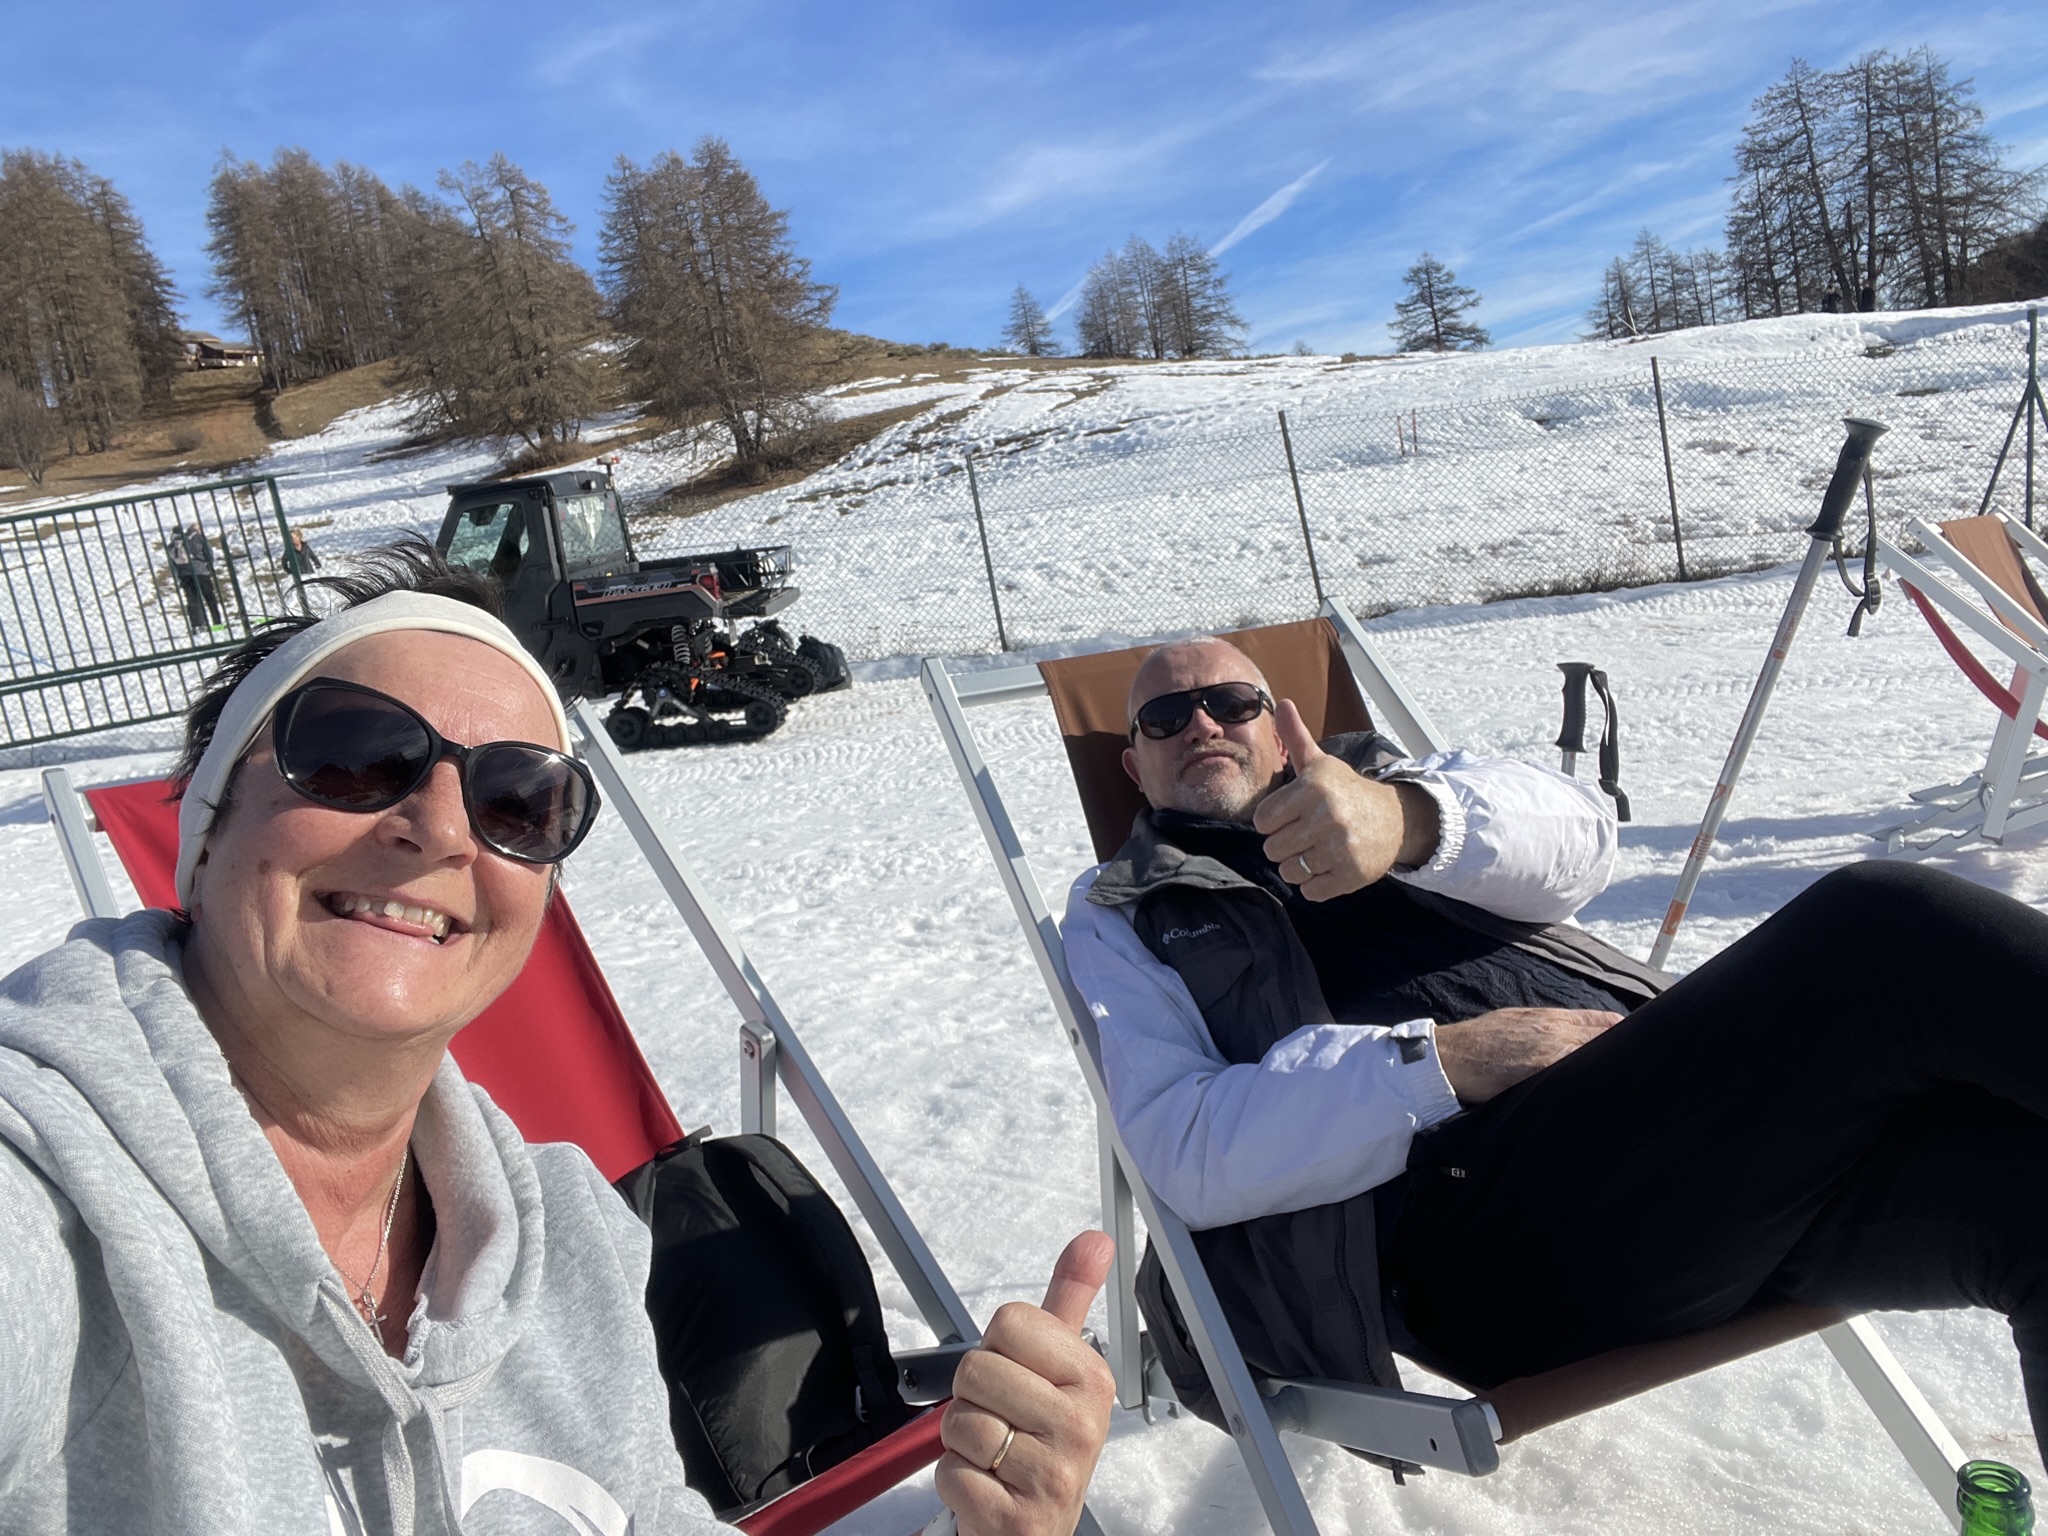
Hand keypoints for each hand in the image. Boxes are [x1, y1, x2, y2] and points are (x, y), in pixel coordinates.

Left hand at [936, 1232, 1115, 1535]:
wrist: (1034, 1528)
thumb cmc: (1040, 1444)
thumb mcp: (1058, 1368)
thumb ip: (1070, 1299)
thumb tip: (1094, 1241)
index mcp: (1090, 1378)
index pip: (1008, 1323)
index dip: (997, 1351)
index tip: (1018, 1380)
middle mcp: (1081, 1426)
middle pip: (976, 1370)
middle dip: (973, 1398)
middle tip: (1004, 1422)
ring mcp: (1053, 1474)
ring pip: (959, 1422)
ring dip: (961, 1443)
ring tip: (996, 1457)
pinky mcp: (1019, 1517)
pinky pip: (951, 1474)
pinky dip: (955, 1483)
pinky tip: (988, 1488)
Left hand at [1253, 700, 1438, 900]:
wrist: (1395, 818)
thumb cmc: (1346, 790)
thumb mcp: (1321, 764)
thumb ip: (1295, 738)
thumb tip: (1280, 703)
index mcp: (1313, 788)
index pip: (1262, 821)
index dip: (1273, 821)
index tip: (1291, 815)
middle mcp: (1327, 817)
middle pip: (1273, 849)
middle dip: (1284, 845)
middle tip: (1305, 834)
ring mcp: (1341, 848)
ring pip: (1290, 872)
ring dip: (1299, 866)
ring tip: (1316, 850)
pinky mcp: (1352, 875)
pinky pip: (1312, 891)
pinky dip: (1316, 884)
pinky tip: (1329, 866)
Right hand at [1433, 1007, 1621, 1102]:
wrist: (1450, 1056)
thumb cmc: (1477, 1041)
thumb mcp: (1515, 1021)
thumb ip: (1545, 1027)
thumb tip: (1568, 1034)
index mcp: (1549, 1017)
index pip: (1600, 1020)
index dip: (1621, 1030)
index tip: (1639, 1042)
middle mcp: (1555, 1030)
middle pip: (1605, 1037)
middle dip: (1625, 1050)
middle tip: (1643, 1065)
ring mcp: (1550, 1052)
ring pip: (1594, 1056)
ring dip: (1611, 1068)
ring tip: (1630, 1083)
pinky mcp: (1541, 1072)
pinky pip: (1576, 1076)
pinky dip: (1591, 1081)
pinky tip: (1604, 1094)